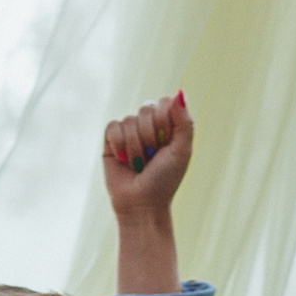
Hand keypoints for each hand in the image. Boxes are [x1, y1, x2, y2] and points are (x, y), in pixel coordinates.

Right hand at [103, 91, 193, 237]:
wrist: (141, 203)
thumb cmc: (165, 180)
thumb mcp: (182, 151)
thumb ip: (184, 122)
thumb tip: (180, 92)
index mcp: (168, 125)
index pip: (164, 102)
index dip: (164, 121)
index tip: (167, 143)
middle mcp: (148, 125)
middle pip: (145, 110)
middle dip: (151, 138)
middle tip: (152, 158)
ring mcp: (129, 131)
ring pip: (129, 121)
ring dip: (136, 147)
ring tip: (138, 164)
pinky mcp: (111, 139)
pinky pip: (113, 127)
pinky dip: (120, 146)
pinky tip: (123, 161)